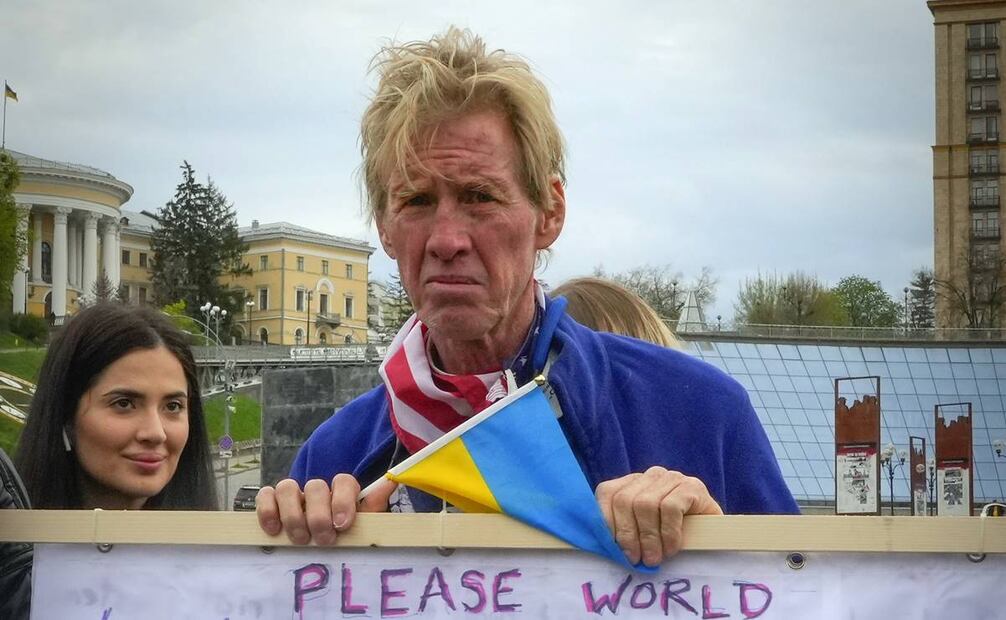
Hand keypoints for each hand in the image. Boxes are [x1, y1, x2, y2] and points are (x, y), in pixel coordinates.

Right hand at [255, 474, 396, 544]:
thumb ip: (373, 507)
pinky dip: (267, 510)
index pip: (343, 481)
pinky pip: (265, 495)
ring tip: (301, 539)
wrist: (322, 549)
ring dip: (293, 515)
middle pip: (315, 486)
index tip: (343, 525)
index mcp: (342, 491)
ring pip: (287, 487)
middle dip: (318, 515)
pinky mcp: (272, 504)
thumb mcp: (363, 526)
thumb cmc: (344, 537)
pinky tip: (274, 530)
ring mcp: (293, 495)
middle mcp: (317, 490)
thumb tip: (391, 482)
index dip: (342, 500)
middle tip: (324, 540)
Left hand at [595, 466, 721, 566]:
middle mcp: (650, 475)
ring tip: (654, 558)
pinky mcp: (692, 486)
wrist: (716, 532)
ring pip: (645, 504)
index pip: (607, 493)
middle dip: (628, 535)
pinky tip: (672, 548)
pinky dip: (668, 533)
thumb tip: (605, 547)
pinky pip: (670, 508)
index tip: (613, 550)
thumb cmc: (674, 535)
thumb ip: (624, 531)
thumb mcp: (643, 531)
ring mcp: (672, 478)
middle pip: (624, 500)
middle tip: (636, 559)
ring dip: (648, 538)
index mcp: (632, 482)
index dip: (607, 523)